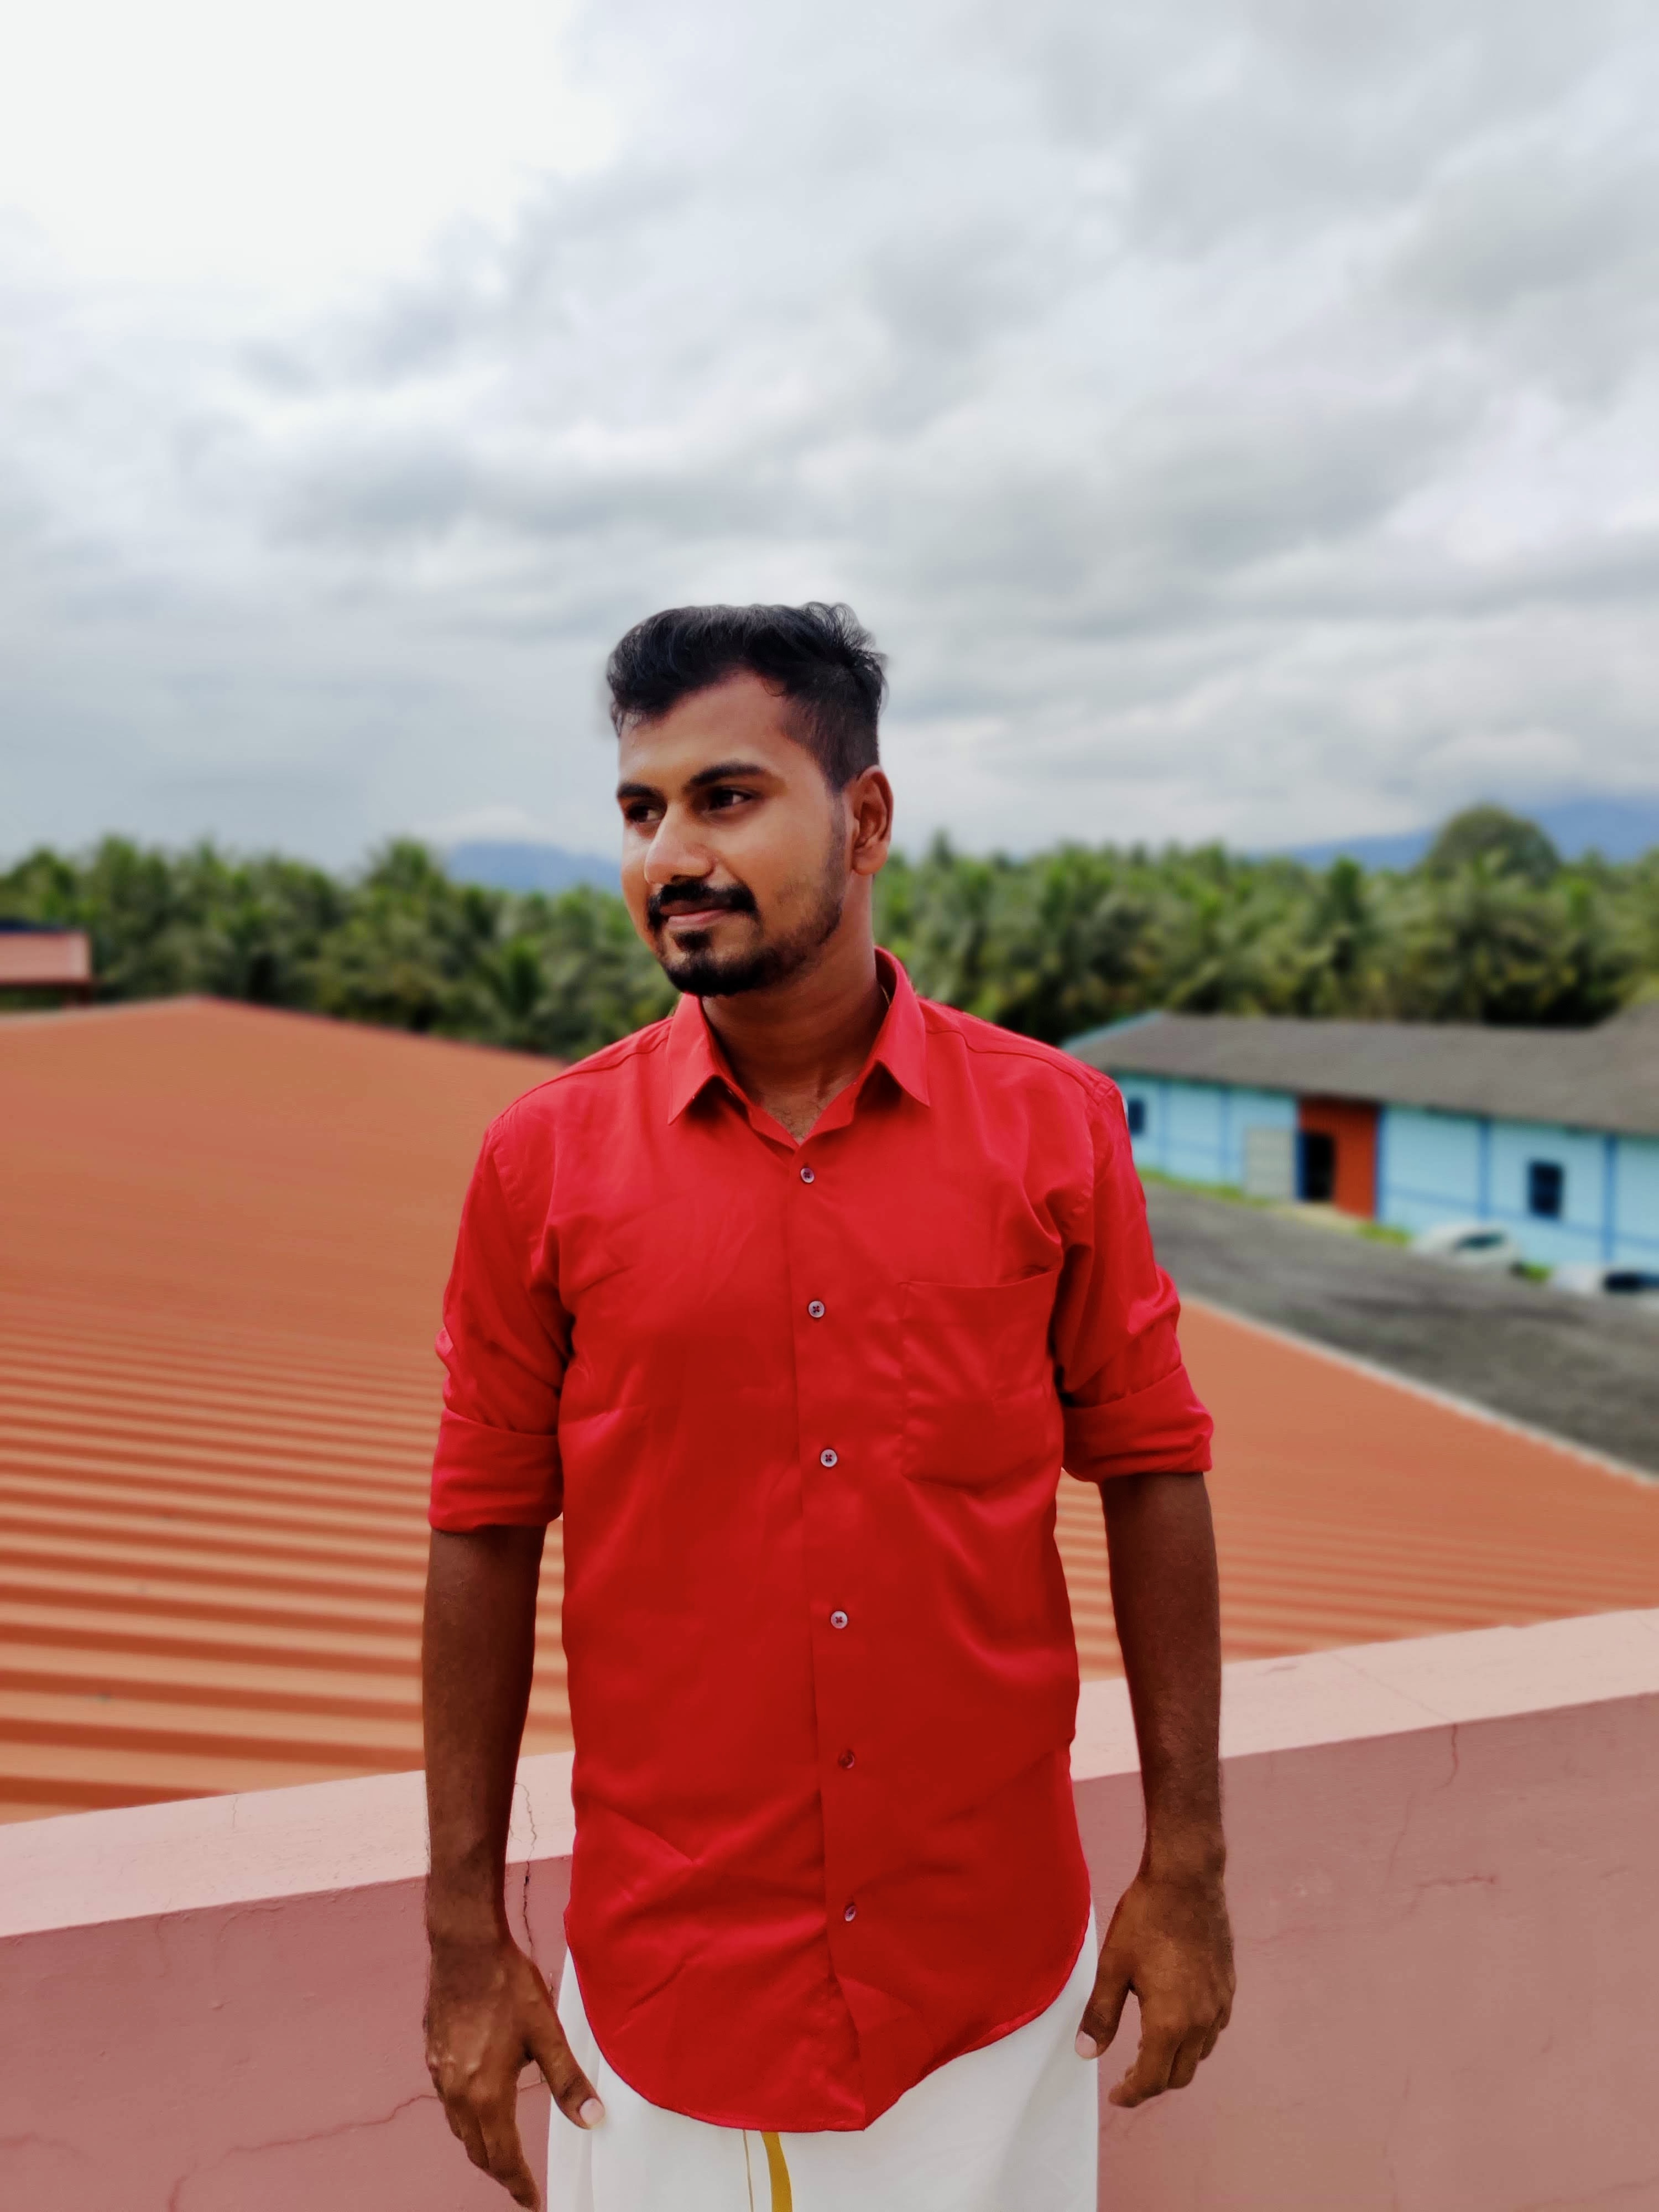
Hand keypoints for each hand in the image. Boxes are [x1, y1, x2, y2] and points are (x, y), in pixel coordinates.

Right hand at [425, 1932, 604, 2208]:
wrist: (464, 1947)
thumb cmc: (506, 1984)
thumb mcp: (546, 2032)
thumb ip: (568, 2080)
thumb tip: (592, 2118)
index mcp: (486, 2094)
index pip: (503, 2158)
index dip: (519, 2184)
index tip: (532, 2200)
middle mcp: (457, 2093)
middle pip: (478, 2150)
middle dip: (501, 2170)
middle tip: (520, 2182)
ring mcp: (440, 2074)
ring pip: (460, 2128)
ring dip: (482, 2145)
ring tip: (503, 2150)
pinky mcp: (433, 2055)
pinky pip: (449, 2103)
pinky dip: (467, 2117)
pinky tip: (481, 2103)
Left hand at [1075, 1866, 1234, 2106]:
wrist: (1187, 1879)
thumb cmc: (1146, 1918)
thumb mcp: (1113, 1966)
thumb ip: (1100, 2015)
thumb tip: (1086, 2053)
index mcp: (1170, 2022)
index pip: (1152, 2079)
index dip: (1131, 2094)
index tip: (1115, 2097)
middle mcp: (1202, 2021)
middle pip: (1180, 2075)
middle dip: (1152, 2082)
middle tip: (1128, 2077)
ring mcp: (1219, 2004)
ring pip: (1200, 2053)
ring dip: (1175, 2060)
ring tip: (1149, 2048)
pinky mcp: (1228, 1986)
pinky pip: (1214, 2029)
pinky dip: (1195, 2038)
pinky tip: (1177, 2020)